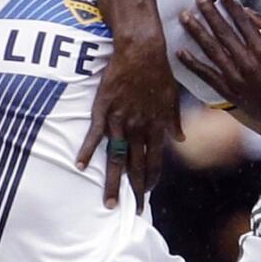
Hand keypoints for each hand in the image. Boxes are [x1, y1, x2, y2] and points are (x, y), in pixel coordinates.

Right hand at [76, 33, 181, 209]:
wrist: (142, 50)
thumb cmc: (158, 71)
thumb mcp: (172, 98)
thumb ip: (173, 121)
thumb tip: (180, 139)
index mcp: (156, 128)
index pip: (154, 162)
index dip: (150, 180)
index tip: (146, 194)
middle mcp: (138, 129)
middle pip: (136, 167)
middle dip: (134, 191)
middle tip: (132, 211)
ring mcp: (120, 120)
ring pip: (116, 157)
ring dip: (112, 182)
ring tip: (108, 202)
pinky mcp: (103, 109)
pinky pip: (94, 134)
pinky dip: (87, 150)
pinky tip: (80, 166)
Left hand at [177, 0, 260, 132]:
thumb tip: (248, 11)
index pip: (243, 21)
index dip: (231, 7)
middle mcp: (247, 61)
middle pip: (223, 32)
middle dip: (209, 13)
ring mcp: (235, 77)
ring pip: (211, 50)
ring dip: (196, 32)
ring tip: (184, 17)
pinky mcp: (228, 91)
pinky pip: (206, 75)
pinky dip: (192, 64)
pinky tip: (180, 52)